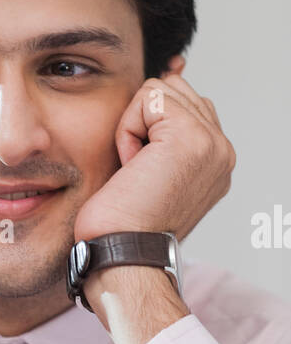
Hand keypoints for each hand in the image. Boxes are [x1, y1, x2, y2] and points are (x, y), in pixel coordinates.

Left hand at [73, 72, 235, 244]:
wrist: (122, 253)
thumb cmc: (123, 225)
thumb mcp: (150, 175)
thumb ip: (162, 138)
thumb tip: (157, 94)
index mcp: (215, 161)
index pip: (184, 104)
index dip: (148, 126)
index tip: (142, 170)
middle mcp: (221, 151)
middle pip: (173, 90)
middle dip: (143, 123)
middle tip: (139, 171)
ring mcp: (212, 143)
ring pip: (161, 90)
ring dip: (135, 126)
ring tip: (137, 169)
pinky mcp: (190, 137)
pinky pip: (148, 98)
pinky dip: (128, 129)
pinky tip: (132, 165)